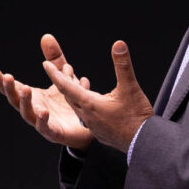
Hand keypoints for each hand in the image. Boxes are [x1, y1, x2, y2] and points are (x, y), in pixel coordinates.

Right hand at [0, 34, 98, 149]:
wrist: (89, 124)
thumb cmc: (71, 102)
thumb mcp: (63, 77)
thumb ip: (55, 60)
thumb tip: (46, 36)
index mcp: (32, 96)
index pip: (12, 87)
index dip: (1, 80)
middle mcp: (33, 109)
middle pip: (15, 100)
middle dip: (10, 89)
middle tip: (7, 77)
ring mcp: (41, 123)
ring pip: (27, 113)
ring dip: (24, 102)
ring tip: (25, 89)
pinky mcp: (54, 133)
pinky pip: (46, 128)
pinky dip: (42, 121)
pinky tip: (42, 112)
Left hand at [42, 38, 152, 152]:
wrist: (143, 144)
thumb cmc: (137, 117)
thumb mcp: (131, 87)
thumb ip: (123, 65)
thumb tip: (118, 44)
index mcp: (90, 103)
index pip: (66, 86)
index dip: (55, 74)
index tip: (45, 64)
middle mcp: (87, 115)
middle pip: (69, 96)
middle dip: (62, 82)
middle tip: (58, 70)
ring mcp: (92, 125)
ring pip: (77, 107)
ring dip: (73, 95)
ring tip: (72, 84)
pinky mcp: (99, 132)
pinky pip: (85, 116)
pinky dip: (82, 106)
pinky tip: (88, 105)